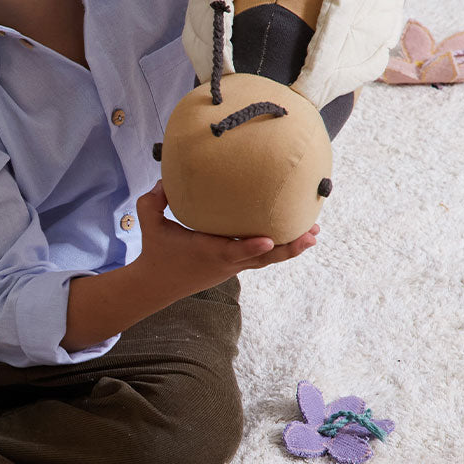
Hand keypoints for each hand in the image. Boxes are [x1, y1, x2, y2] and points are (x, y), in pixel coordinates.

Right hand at [135, 182, 318, 297]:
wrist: (157, 284)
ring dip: (291, 248)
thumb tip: (164, 179)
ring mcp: (232, 266)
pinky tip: (295, 236)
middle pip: (263, 258)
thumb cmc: (156, 250)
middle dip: (288, 247)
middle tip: (311, 234)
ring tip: (313, 234)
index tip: (269, 238)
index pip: (233, 251)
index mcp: (207, 252)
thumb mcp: (150, 223)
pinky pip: (261, 257)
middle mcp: (225, 262)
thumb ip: (153, 200)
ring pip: (267, 259)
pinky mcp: (235, 266)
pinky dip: (280, 248)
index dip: (252, 246)